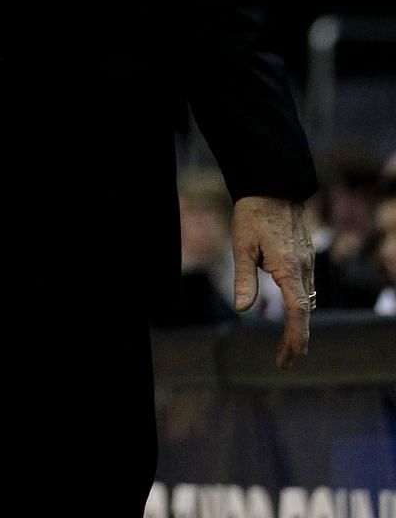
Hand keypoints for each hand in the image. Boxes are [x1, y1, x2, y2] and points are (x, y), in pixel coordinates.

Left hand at [231, 196, 314, 368]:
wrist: (273, 187)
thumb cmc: (253, 215)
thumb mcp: (241, 246)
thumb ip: (244, 278)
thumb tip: (244, 309)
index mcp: (289, 268)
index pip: (297, 311)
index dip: (294, 337)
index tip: (289, 358)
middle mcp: (304, 268)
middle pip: (305, 312)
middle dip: (296, 338)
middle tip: (284, 361)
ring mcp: (308, 263)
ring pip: (307, 300)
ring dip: (299, 324)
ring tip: (287, 346)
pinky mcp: (305, 257)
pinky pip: (306, 288)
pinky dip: (301, 307)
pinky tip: (291, 315)